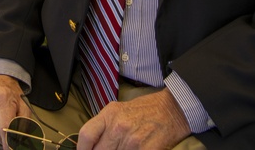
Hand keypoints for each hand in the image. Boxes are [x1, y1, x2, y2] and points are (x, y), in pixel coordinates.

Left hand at [76, 89, 190, 149]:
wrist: (172, 109)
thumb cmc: (145, 110)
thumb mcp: (119, 110)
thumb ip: (104, 126)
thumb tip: (92, 146)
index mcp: (110, 114)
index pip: (86, 135)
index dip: (82, 149)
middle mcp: (119, 126)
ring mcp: (132, 140)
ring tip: (123, 149)